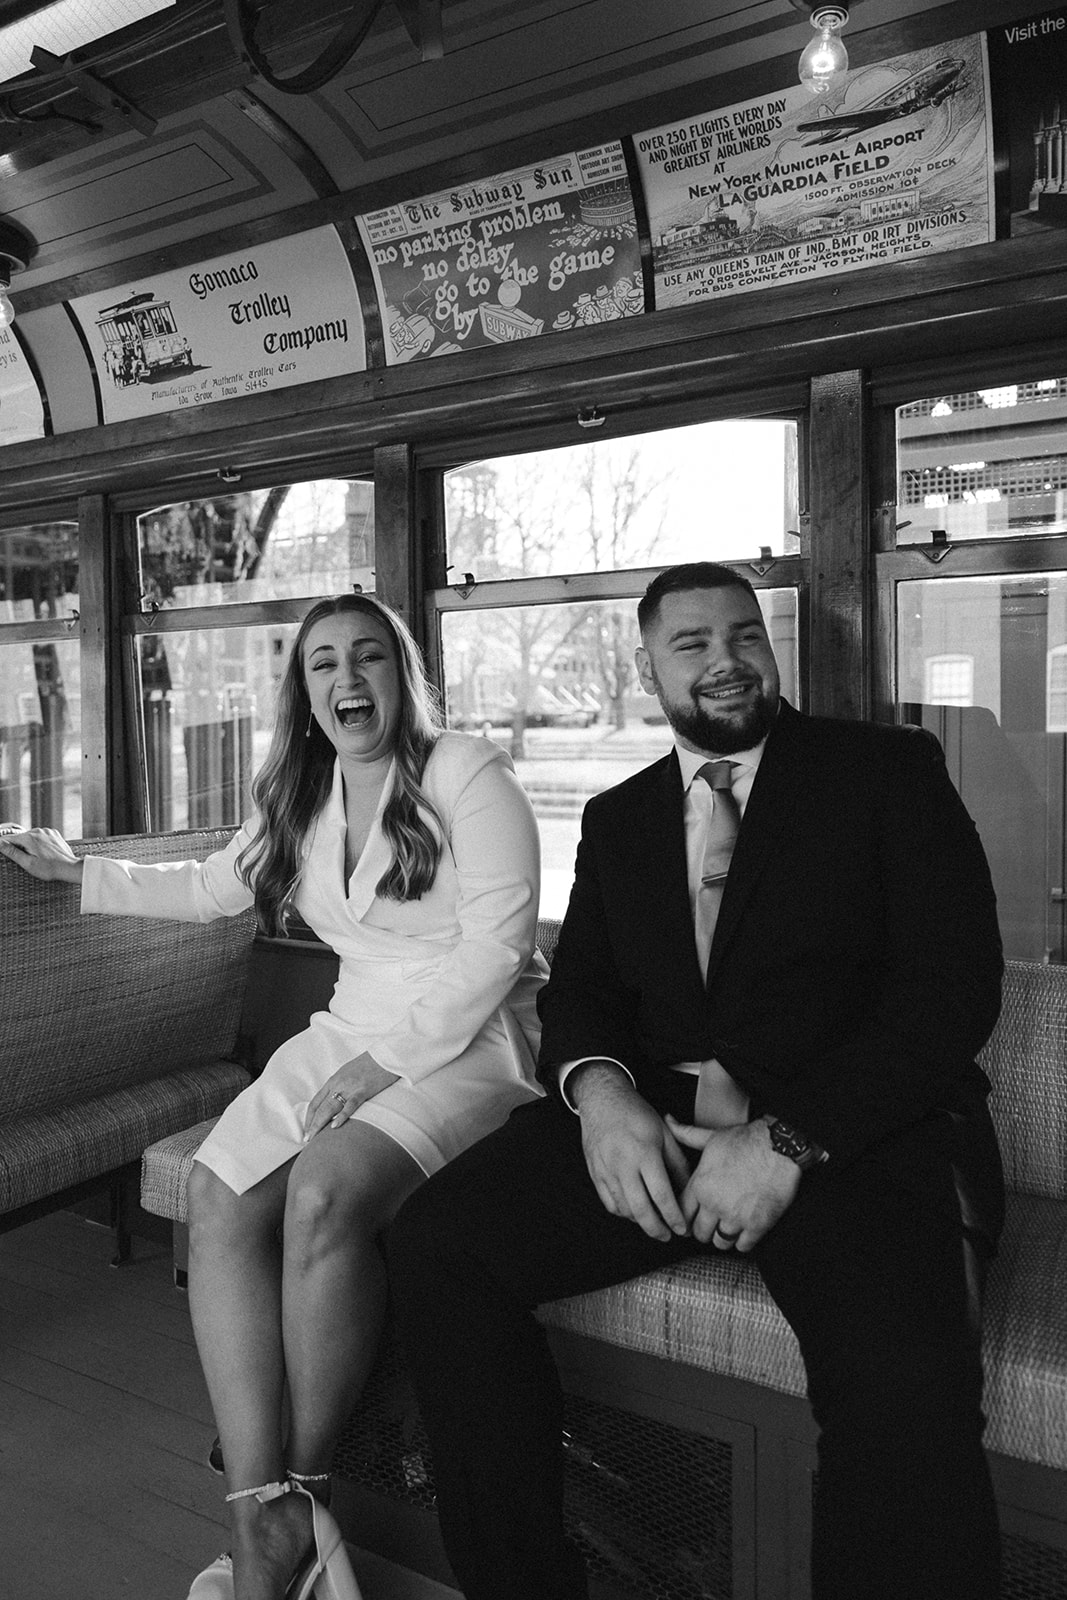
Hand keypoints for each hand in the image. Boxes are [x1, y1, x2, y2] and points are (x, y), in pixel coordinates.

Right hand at [0, 826, 83, 883]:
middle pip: (21, 837)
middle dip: (20, 847)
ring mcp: (47, 831)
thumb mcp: (27, 863)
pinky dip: (40, 843)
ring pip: (31, 837)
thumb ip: (12, 852)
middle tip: (27, 859)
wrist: (69, 868)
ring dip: (30, 845)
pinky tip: (44, 853)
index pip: (9, 838)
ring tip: (38, 858)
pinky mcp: (54, 834)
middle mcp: (38, 831)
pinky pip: (41, 837)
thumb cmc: (48, 869)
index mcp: (29, 837)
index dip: (5, 846)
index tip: (8, 854)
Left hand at [303, 1052, 398, 1139]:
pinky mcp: (363, 1091)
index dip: (309, 1118)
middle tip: (307, 1139)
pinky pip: (350, 1105)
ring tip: (314, 1138)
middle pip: (319, 1108)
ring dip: (319, 1125)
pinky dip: (341, 1116)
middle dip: (311, 1125)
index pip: (315, 1102)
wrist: (385, 1055)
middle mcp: (338, 1084)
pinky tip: (335, 1126)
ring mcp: (350, 1088)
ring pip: (329, 1108)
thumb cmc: (370, 1064)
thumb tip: (335, 1100)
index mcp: (333, 1080)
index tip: (307, 1129)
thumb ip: (340, 1086)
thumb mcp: (349, 1073)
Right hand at [574, 1066, 690, 1241]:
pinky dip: (623, 1213)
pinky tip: (634, 1211)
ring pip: (624, 1210)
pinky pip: (609, 1203)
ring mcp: (606, 1171)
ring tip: (654, 1223)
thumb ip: (677, 1163)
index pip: (661, 1195)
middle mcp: (623, 1165)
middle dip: (657, 1229)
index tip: (682, 1229)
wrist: (602, 1100)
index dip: (674, 1217)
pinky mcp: (595, 1174)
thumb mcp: (664, 1133)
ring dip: (641, 1222)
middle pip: (641, 1210)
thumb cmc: (636, 1114)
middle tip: (668, 1235)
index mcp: (644, 1153)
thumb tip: (688, 1189)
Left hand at [666, 1115, 800, 1252]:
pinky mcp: (757, 1225)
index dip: (685, 1217)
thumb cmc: (746, 1139)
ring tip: (729, 1226)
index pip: (681, 1214)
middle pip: (699, 1233)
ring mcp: (735, 1217)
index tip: (692, 1217)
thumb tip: (668, 1121)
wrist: (779, 1146)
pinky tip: (745, 1229)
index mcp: (700, 1185)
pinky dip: (743, 1241)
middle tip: (712, 1223)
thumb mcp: (711, 1136)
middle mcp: (714, 1204)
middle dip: (704, 1229)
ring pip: (720, 1243)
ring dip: (723, 1236)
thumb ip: (686, 1134)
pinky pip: (742, 1246)